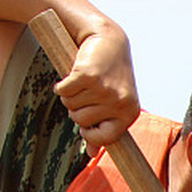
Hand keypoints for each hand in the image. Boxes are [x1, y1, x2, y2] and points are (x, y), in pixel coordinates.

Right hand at [55, 24, 138, 147]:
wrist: (107, 38)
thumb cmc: (110, 74)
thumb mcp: (113, 102)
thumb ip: (104, 127)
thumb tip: (91, 153)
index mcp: (129, 112)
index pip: (106, 138)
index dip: (91, 134)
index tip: (87, 126)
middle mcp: (119, 102)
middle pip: (81, 121)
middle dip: (78, 108)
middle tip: (87, 91)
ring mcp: (104, 88)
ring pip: (70, 106)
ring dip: (71, 94)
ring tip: (83, 81)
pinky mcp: (87, 75)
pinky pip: (63, 91)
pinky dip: (62, 85)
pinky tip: (73, 74)